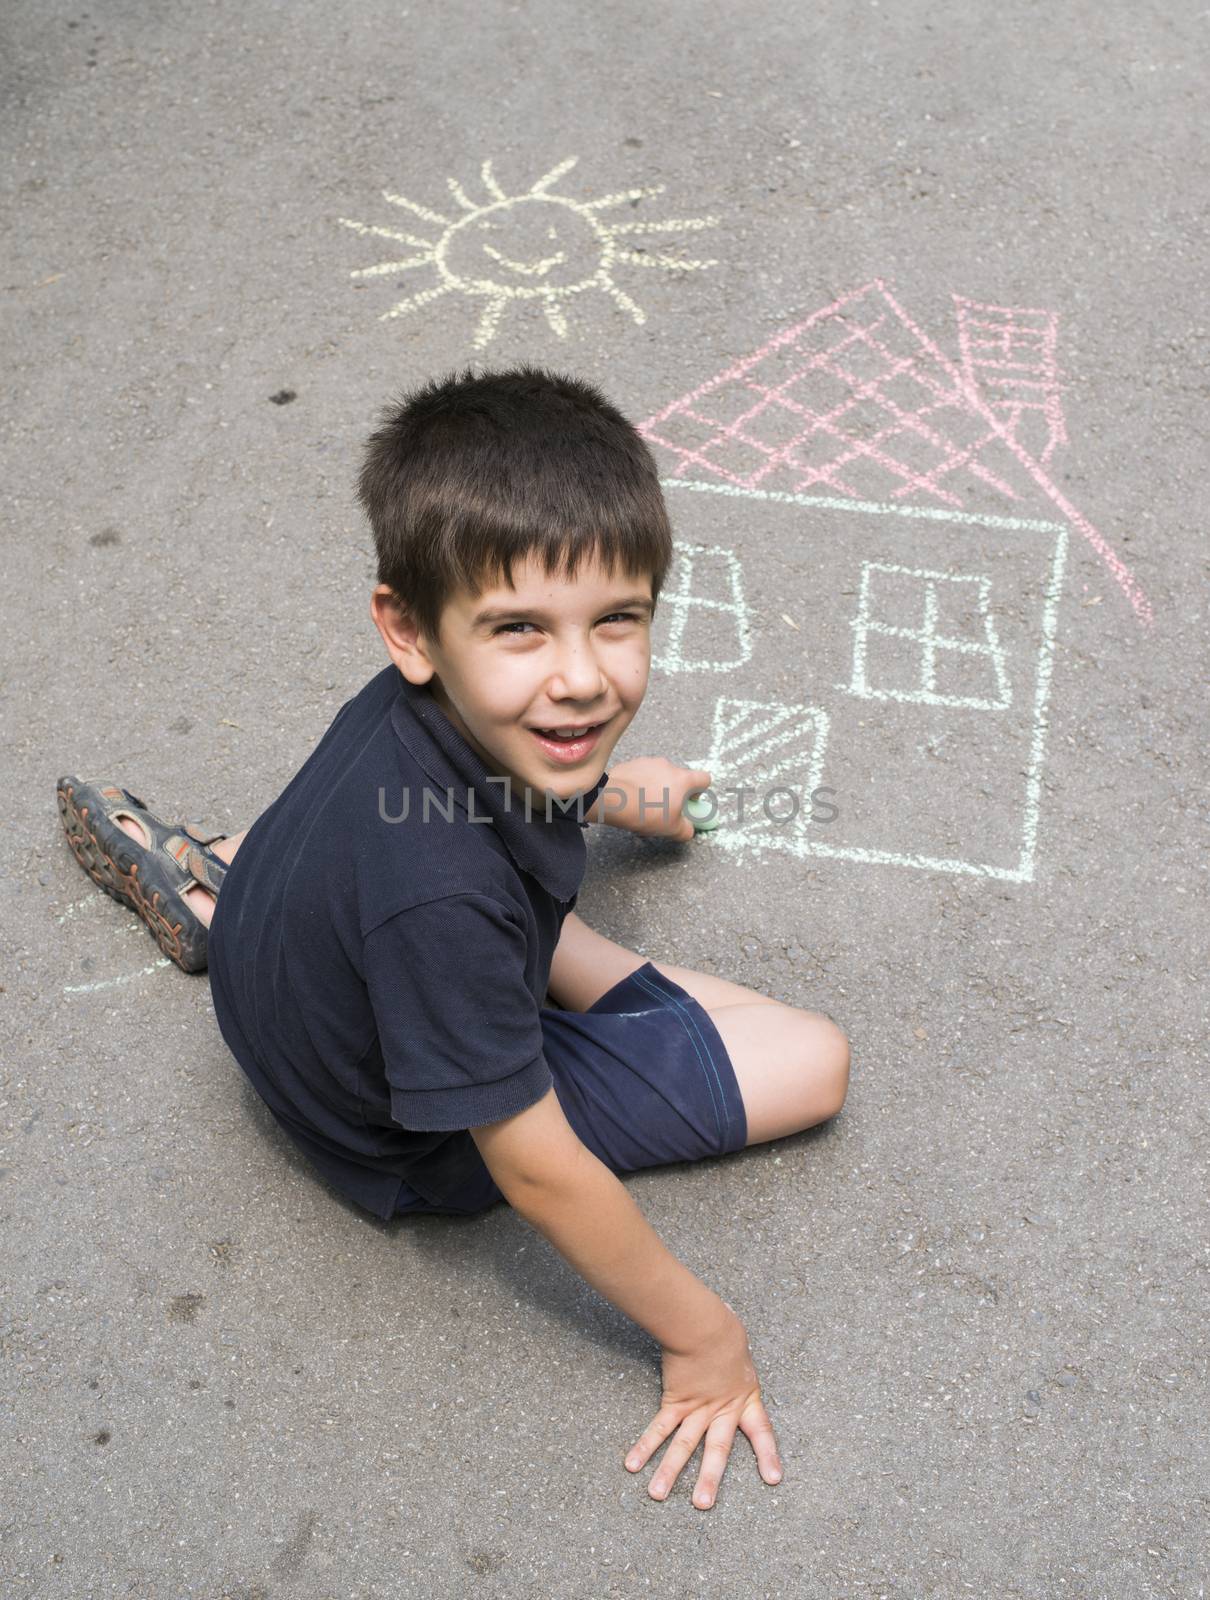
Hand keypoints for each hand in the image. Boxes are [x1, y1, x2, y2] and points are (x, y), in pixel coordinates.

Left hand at [594, 757, 712, 840]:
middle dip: (674, 793)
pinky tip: (631, 799)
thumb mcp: (673, 829)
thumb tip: (687, 829)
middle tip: (664, 810)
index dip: (699, 792)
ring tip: (644, 806)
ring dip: (655, 788)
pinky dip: (639, 785)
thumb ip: (686, 829)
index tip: (688, 803)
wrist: (614, 800)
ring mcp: (648, 762)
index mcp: (683, 779)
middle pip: (678, 778)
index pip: (704, 779)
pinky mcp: (631, 763)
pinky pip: (641, 774)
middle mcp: (668, 765)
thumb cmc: (647, 812)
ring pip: (658, 776)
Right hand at [624, 1301, 782, 1508]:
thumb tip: (729, 1332)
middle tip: (702, 1505)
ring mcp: (696, 1409)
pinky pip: (659, 1428)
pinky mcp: (674, 1402)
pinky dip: (644, 1446)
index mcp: (745, 1397)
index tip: (774, 1479)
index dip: (768, 1455)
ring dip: (670, 1472)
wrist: (704, 1326)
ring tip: (658, 1496)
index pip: (761, 1431)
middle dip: (710, 1479)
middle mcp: (721, 1409)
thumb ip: (736, 1356)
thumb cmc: (723, 1328)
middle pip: (716, 1450)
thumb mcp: (739, 1346)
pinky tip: (632, 1464)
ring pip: (683, 1446)